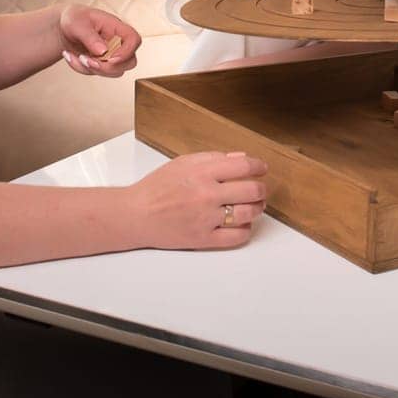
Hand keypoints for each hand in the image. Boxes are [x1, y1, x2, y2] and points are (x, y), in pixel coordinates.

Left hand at [57, 5, 140, 76]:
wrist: (63, 27)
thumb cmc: (75, 18)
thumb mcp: (78, 23)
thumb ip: (90, 37)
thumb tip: (103, 51)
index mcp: (117, 28)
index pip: (134, 40)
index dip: (127, 51)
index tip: (111, 58)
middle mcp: (117, 43)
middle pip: (129, 62)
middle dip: (108, 67)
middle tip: (88, 60)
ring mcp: (110, 55)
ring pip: (114, 72)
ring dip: (92, 69)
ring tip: (76, 56)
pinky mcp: (101, 64)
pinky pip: (96, 73)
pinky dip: (81, 68)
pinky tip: (70, 56)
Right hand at [129, 152, 269, 249]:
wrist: (136, 214)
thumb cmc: (156, 187)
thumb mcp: (182, 163)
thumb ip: (213, 159)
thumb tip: (241, 159)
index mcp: (202, 172)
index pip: (244, 166)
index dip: (259, 167)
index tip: (262, 169)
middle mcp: (207, 194)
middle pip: (252, 190)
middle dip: (261, 189)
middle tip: (259, 190)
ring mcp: (206, 218)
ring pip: (248, 213)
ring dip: (256, 209)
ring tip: (254, 206)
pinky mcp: (204, 239)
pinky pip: (237, 237)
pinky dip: (245, 229)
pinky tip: (242, 223)